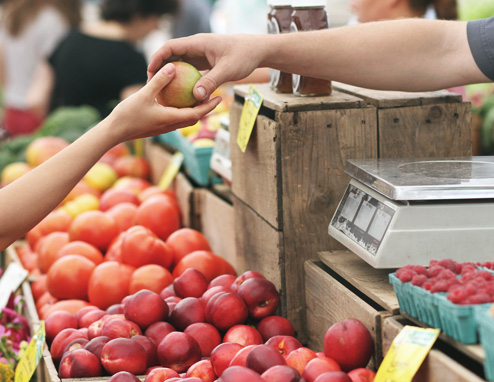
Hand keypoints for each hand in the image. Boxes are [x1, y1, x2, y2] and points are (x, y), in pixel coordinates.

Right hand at [108, 63, 221, 142]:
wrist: (113, 132)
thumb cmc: (127, 115)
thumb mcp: (144, 94)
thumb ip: (159, 81)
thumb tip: (172, 67)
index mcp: (171, 119)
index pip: (197, 114)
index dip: (209, 106)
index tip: (219, 98)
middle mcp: (170, 125)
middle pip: (194, 118)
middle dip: (205, 108)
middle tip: (214, 96)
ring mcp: (163, 127)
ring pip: (184, 119)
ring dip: (194, 110)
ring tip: (199, 97)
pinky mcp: (157, 126)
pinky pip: (174, 118)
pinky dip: (181, 110)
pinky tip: (177, 100)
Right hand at [147, 34, 265, 101]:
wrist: (257, 51)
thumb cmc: (244, 56)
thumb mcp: (228, 70)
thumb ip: (211, 82)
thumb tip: (196, 97)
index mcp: (198, 43)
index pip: (170, 47)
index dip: (157, 58)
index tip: (150, 72)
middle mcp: (196, 47)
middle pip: (171, 55)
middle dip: (160, 69)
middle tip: (152, 85)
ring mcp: (200, 54)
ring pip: (179, 63)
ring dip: (170, 75)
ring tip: (162, 91)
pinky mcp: (205, 62)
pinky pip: (189, 70)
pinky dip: (183, 80)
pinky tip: (180, 94)